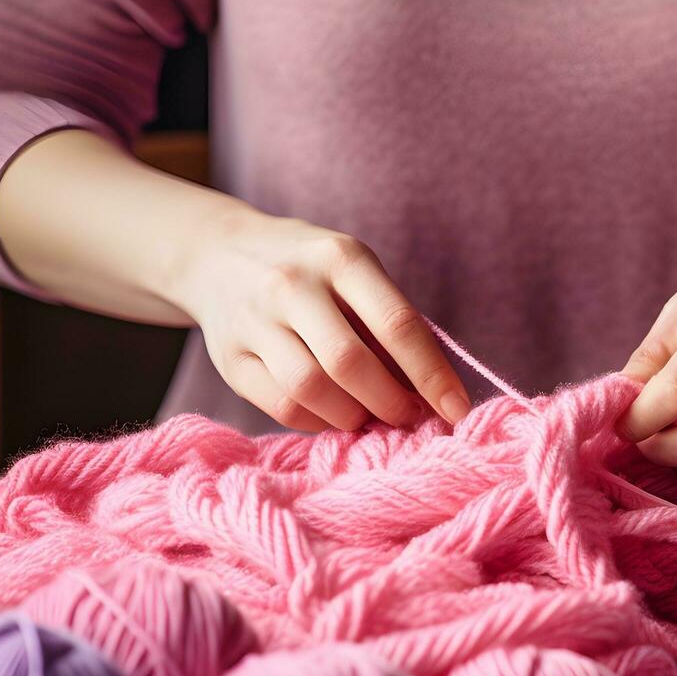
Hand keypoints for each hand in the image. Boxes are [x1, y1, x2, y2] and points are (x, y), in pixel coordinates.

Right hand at [164, 208, 468, 431]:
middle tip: (407, 417)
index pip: (397, 324)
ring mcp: (255, 319)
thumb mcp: (354, 273)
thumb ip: (391, 324)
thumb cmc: (312, 272)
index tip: (457, 410)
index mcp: (340, 258)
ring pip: (312, 390)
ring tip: (368, 417)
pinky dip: (317, 422)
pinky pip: (282, 406)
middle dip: (390, 403)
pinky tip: (330, 414)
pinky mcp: (229, 357)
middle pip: (350, 364)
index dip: (432, 374)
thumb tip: (436, 394)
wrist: (219, 254)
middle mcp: (293, 285)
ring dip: (352, 417)